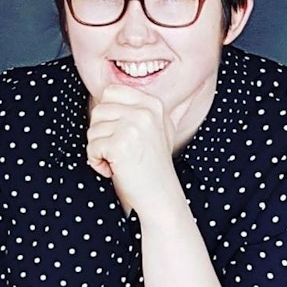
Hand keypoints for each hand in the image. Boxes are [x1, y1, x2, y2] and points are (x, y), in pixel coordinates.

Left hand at [85, 85, 181, 214]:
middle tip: (120, 151)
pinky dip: (97, 163)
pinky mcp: (120, 144)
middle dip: (101, 134)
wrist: (160, 195)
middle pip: (98, 110)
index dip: (107, 114)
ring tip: (120, 161)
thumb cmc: (155, 165)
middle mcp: (144, 111)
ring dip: (99, 150)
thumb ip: (162, 110)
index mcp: (152, 104)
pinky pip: (92, 147)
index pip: (110, 91)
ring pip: (93, 130)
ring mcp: (133, 127)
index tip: (120, 132)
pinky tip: (115, 169)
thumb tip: (195, 91)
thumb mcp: (164, 129)